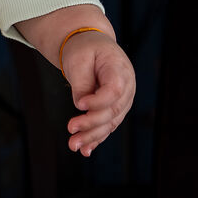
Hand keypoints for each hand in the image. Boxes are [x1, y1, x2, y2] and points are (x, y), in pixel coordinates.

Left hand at [59, 31, 136, 154]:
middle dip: (91, 123)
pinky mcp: (115, 110)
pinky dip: (96, 139)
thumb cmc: (85, 49)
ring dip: (92, 136)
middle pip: (113, 110)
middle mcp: (127, 87)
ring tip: (73, 145)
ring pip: (111, 123)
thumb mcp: (78, 59)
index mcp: (120, 69)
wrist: (93, 46)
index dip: (98, 101)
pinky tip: (85, 150)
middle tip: (70, 129)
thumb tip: (81, 107)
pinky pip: (107, 126)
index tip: (78, 104)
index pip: (114, 90)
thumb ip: (81, 83)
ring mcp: (124, 100)